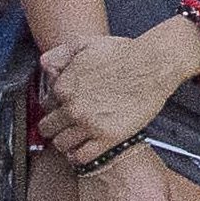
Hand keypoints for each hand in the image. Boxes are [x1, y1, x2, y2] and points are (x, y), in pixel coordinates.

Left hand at [37, 23, 187, 159]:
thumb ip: (60, 54)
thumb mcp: (86, 43)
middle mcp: (73, 107)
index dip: (55, 106)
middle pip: (48, 127)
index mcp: (64, 86)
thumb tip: (46, 67)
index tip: (63, 108)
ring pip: (61, 144)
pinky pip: (81, 157)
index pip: (45, 105)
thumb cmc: (125, 53)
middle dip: (55, 126)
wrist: (153, 64)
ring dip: (65, 142)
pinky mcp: (108, 137)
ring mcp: (89, 124)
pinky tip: (84, 149)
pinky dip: (79, 156)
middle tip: (65, 126)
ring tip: (74, 139)